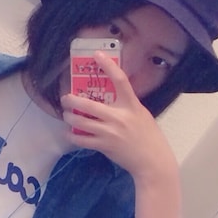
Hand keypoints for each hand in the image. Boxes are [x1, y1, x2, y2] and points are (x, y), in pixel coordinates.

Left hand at [61, 52, 182, 217]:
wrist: (152, 162)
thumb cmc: (148, 136)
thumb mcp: (141, 115)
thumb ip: (127, 105)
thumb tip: (111, 96)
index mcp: (132, 105)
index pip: (120, 80)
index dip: (108, 66)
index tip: (97, 55)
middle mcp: (119, 117)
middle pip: (89, 104)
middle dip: (72, 100)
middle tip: (65, 97)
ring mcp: (110, 132)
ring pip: (80, 122)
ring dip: (70, 117)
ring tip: (67, 115)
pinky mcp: (103, 146)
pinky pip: (81, 139)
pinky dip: (73, 135)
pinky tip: (70, 132)